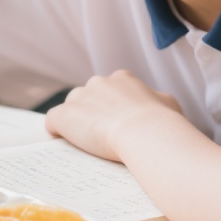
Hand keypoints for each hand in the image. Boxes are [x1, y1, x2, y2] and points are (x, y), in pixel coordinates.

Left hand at [44, 71, 182, 161]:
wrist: (145, 133)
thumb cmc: (162, 122)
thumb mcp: (168, 103)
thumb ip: (157, 99)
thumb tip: (158, 103)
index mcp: (122, 79)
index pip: (110, 89)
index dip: (111, 106)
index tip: (116, 121)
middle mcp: (98, 82)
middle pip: (88, 96)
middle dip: (93, 112)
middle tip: (102, 134)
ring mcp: (79, 98)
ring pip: (71, 108)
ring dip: (76, 121)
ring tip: (85, 141)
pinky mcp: (64, 115)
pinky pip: (53, 121)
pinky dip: (56, 131)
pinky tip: (63, 142)